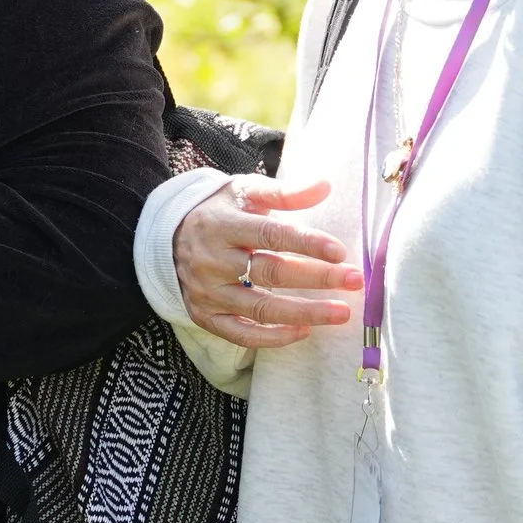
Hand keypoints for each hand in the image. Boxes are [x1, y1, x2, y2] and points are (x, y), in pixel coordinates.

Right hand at [173, 175, 361, 349]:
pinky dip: (274, 337)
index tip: (339, 251)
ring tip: (341, 313)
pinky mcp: (204, 315)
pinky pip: (241, 333)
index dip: (305, 243)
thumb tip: (325, 185)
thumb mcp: (245, 192)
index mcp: (222, 224)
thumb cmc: (219, 212)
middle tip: (355, 280)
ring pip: (260, 307)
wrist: (168, 238)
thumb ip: (284, 192)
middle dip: (317, 277)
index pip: (269, 235)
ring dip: (305, 312)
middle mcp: (211, 259)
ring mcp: (207, 291)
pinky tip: (304, 331)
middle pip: (270, 272)